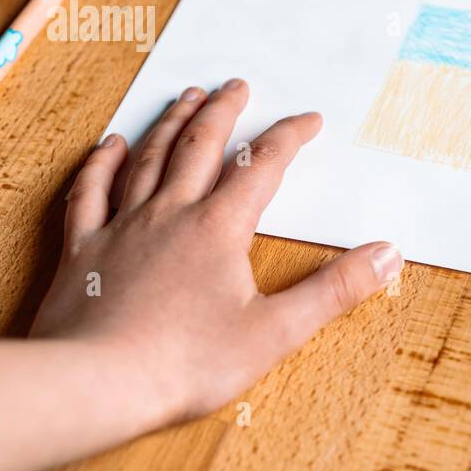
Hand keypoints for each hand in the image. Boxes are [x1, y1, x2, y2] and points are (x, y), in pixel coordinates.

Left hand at [30, 79, 401, 421]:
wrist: (96, 384)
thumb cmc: (186, 364)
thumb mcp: (276, 332)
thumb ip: (334, 289)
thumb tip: (387, 255)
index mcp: (219, 228)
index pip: (263, 167)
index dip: (289, 137)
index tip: (309, 119)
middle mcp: (170, 214)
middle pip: (199, 146)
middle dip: (223, 112)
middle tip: (236, 86)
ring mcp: (122, 228)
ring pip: (149, 159)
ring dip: (171, 123)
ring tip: (186, 98)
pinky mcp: (83, 251)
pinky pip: (91, 192)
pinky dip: (101, 163)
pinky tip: (109, 145)